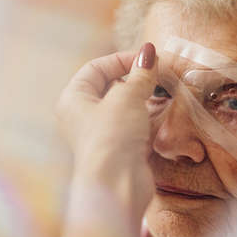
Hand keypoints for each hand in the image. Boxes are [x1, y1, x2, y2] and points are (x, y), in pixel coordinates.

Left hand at [55, 43, 157, 236]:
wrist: (118, 184)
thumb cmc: (113, 136)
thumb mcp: (127, 97)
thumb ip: (140, 74)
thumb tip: (149, 52)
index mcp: (74, 99)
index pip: (96, 68)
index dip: (122, 59)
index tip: (148, 58)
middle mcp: (83, 115)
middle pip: (109, 86)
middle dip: (134, 78)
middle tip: (158, 74)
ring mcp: (102, 133)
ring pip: (123, 106)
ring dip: (143, 97)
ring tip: (162, 92)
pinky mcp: (119, 148)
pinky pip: (133, 124)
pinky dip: (146, 116)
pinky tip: (160, 113)